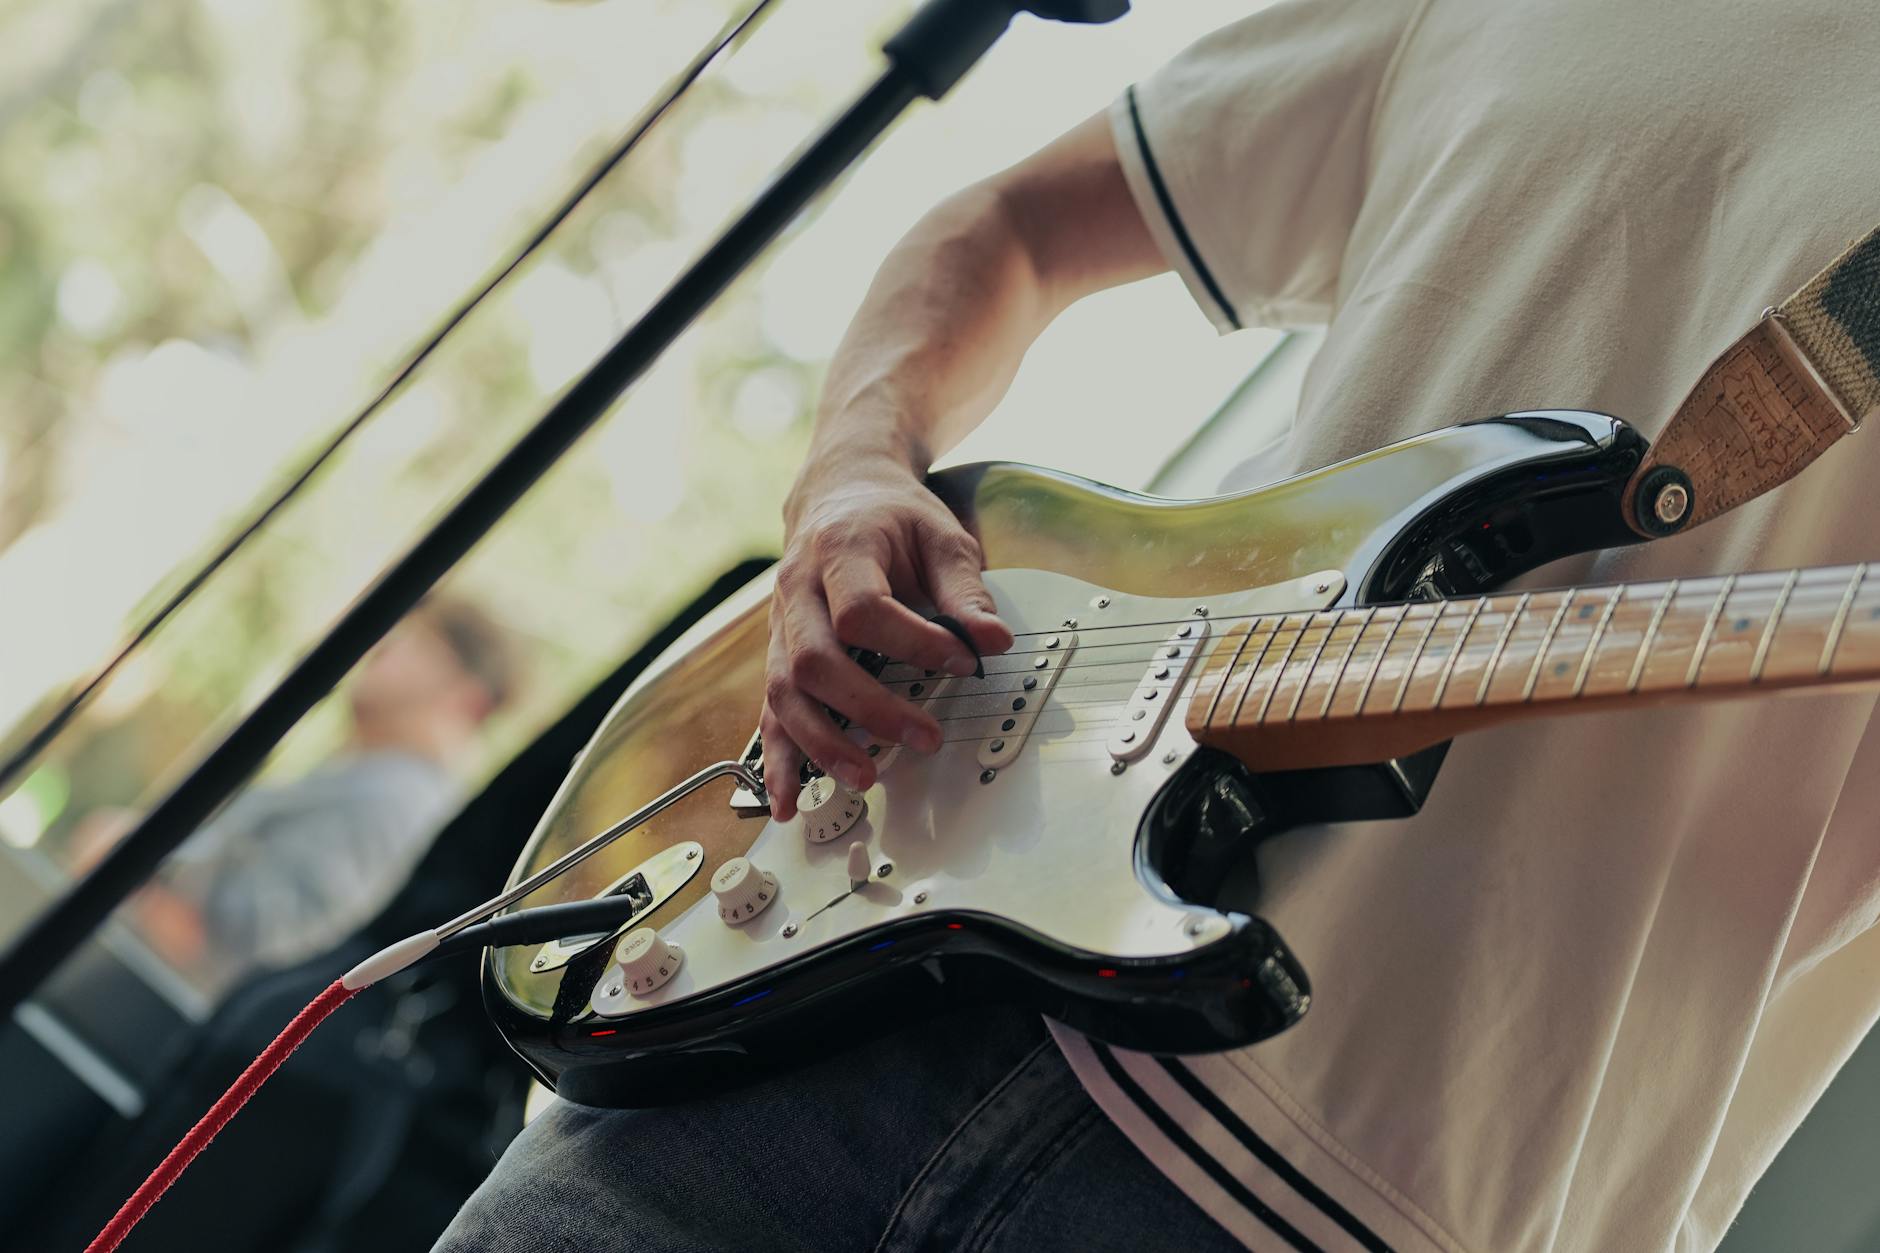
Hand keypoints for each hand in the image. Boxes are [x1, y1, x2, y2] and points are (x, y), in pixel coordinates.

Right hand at [761, 454, 1012, 819]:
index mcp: (838, 551)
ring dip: (823, 742)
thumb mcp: (941, 535)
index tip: (963, 663)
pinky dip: (779, 760)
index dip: (913, 644)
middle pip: (816, 660)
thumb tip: (995, 643)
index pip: (863, 610)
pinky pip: (769, 711)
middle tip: (924, 737)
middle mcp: (797, 589)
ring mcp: (781, 625)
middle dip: (869, 708)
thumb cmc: (891, 515)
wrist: (839, 491)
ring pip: (785, 692)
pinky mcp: (779, 653)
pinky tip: (790, 800)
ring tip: (865, 778)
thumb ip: (966, 590)